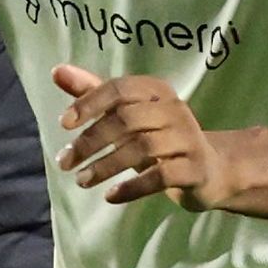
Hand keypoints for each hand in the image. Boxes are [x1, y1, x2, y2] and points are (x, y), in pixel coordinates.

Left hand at [53, 66, 229, 206]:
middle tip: (65, 162)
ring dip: (106, 166)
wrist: (209, 171)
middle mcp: (175, 109)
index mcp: (157, 90)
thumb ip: (95, 94)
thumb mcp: (128, 115)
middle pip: (126, 119)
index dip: (89, 103)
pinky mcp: (195, 168)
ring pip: (142, 147)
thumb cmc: (160, 139)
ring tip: (82, 181)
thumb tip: (57, 71)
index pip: (119, 89)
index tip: (64, 124)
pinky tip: (110, 196)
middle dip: (91, 141)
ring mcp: (188, 139)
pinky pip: (161, 176)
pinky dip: (132, 187)